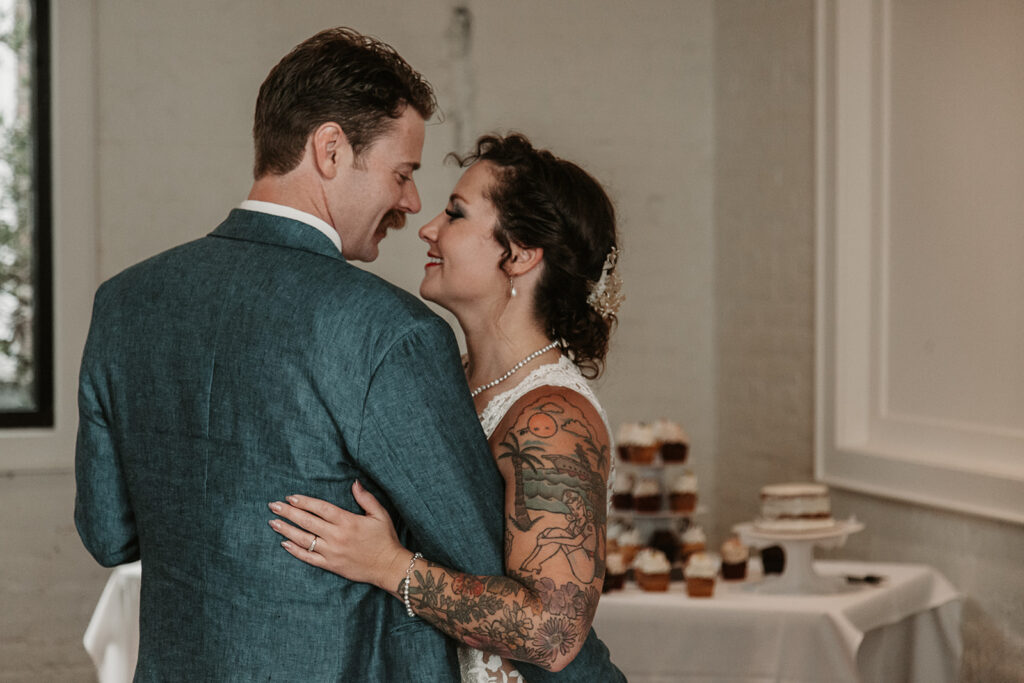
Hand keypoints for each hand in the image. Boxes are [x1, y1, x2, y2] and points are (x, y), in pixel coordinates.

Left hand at [268, 480, 408, 590]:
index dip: (304, 502)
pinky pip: (309, 558)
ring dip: (287, 530)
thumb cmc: (385, 539)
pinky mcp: (331, 565)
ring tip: (273, 522)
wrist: (388, 566)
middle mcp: (337, 536)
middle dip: (288, 512)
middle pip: (307, 521)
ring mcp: (332, 552)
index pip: (321, 508)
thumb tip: (354, 482)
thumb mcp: (380, 514)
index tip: (290, 497)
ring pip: (304, 539)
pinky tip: (284, 543)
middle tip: (273, 506)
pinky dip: (295, 551)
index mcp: (348, 521)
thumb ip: (366, 498)